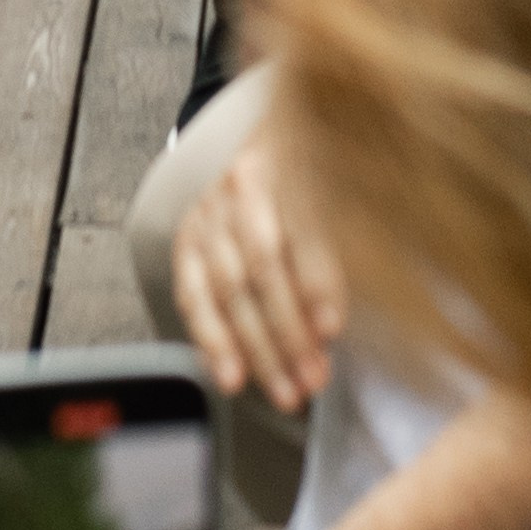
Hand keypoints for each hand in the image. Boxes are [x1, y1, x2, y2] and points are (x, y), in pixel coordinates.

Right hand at [170, 129, 344, 412]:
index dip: (316, 282)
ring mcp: (210, 212)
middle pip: (262, 265)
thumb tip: (337, 322)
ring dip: (257, 349)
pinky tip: (231, 375)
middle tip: (313, 379)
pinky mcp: (187, 238)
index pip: (302, 229)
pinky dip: (211, 340)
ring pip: (228, 288)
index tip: (333, 330)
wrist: (271, 138)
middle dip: (288, 332)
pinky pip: (192, 296)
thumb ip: (343, 243)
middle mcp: (244, 184)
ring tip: (284, 391)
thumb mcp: (343, 188)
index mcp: (290, 159)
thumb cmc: (317, 174)